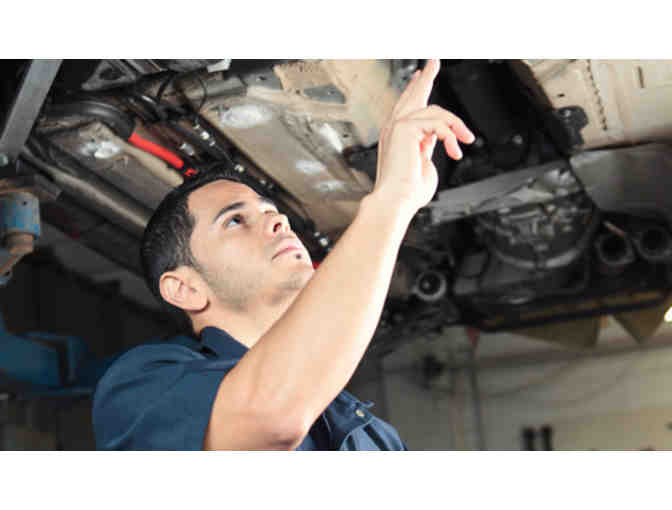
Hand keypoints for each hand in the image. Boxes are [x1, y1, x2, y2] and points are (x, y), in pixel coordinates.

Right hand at [373, 59, 474, 213]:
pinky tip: (455, 150)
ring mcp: (397, 126)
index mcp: (398, 137)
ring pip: (435, 111)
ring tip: (466, 141)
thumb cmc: (409, 192)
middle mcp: (394, 129)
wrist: (397, 201)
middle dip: (426, 77)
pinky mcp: (404, 128)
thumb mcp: (425, 165)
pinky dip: (450, 135)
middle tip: (434, 60)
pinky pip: (437, 122)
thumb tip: (437, 137)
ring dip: (456, 125)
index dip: (416, 89)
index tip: (422, 75)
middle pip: (413, 94)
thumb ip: (428, 148)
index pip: (408, 107)